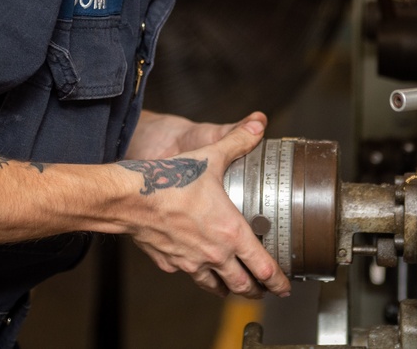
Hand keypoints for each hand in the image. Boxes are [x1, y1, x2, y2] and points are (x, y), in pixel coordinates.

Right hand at [118, 117, 290, 299]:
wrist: (131, 198)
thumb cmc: (171, 180)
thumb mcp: (211, 157)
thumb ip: (238, 142)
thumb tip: (258, 126)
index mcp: (231, 233)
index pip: (263, 267)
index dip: (278, 281)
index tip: (285, 287)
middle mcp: (214, 254)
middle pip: (242, 284)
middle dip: (256, 290)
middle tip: (264, 290)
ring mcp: (191, 262)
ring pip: (215, 286)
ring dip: (228, 288)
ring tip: (233, 287)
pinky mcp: (170, 263)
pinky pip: (188, 273)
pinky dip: (196, 273)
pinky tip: (195, 266)